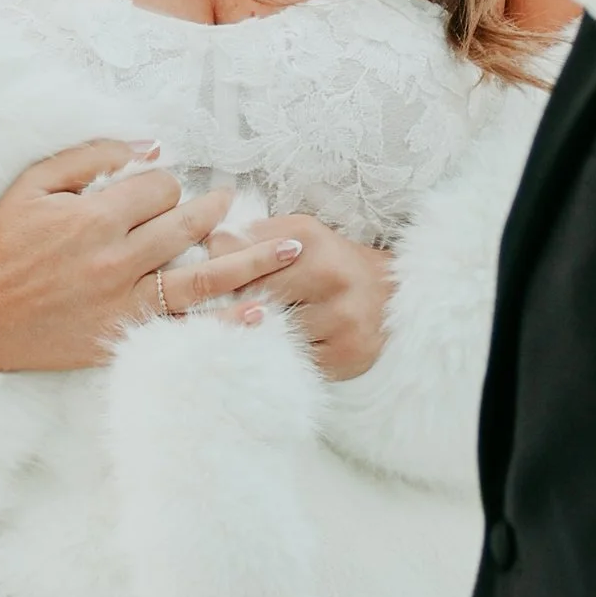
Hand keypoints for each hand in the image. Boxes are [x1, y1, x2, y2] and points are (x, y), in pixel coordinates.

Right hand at [0, 142, 305, 374]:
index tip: (151, 191)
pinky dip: (225, 322)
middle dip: (212, 210)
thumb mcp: (33, 185)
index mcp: (93, 216)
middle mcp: (115, 259)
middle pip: (187, 225)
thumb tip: (152, 146)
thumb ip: (91, 156)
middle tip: (230, 201)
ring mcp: (122, 301)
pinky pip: (184, 326)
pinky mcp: (122, 334)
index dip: (162, 184)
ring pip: (201, 276)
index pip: (158, 187)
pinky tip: (261, 316)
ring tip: (292, 249)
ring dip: (252, 261)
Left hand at [208, 211, 394, 379]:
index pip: (238, 259)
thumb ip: (252, 237)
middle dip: (233, 308)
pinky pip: (295, 360)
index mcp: (309, 239)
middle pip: (252, 300)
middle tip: (217, 316)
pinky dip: (280, 357)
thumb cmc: (333, 263)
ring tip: (246, 334)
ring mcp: (341, 317)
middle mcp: (329, 275)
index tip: (202, 284)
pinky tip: (276, 350)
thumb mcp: (298, 236)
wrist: (393, 294)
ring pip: (273, 334)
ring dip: (256, 336)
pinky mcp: (348, 354)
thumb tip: (203, 249)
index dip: (217, 274)